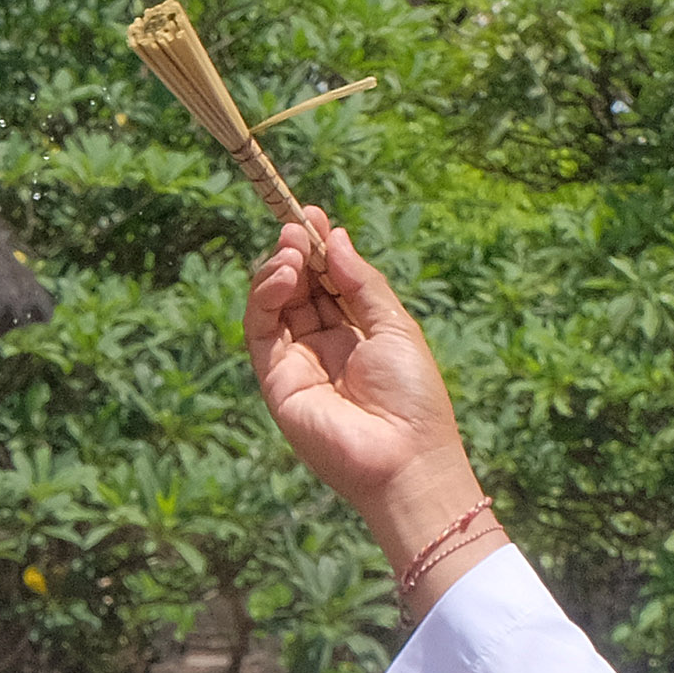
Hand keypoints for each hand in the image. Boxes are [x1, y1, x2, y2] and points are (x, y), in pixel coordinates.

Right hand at [245, 214, 483, 553]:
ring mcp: (297, 363)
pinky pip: (260, 329)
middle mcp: (323, 346)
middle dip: (295, 250)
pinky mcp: (276, 381)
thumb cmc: (413, 397)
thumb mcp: (394, 325)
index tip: (312, 214)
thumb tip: (336, 237)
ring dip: (277, 268)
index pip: (326, 281)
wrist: (405, 458)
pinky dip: (265, 296)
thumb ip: (362, 282)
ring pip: (273, 303)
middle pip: (297, 287)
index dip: (317, 247)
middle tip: (298, 225)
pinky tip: (283, 274)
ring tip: (292, 248)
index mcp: (356, 334)